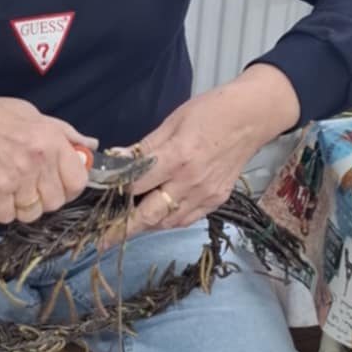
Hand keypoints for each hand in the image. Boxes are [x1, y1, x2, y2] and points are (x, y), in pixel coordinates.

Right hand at [0, 90, 97, 223]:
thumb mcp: (30, 114)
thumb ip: (63, 132)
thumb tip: (90, 146)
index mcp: (51, 139)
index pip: (78, 180)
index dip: (68, 188)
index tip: (56, 186)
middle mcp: (38, 159)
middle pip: (55, 202)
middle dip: (40, 198)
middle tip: (21, 184)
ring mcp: (17, 178)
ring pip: (31, 213)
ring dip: (16, 205)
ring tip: (2, 185)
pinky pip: (5, 217)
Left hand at [100, 66, 299, 245]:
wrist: (252, 118)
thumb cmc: (211, 111)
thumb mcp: (173, 121)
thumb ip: (145, 146)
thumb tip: (118, 160)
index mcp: (177, 157)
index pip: (136, 184)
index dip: (115, 192)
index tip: (98, 199)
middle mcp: (191, 182)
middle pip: (149, 215)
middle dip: (123, 230)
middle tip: (102, 240)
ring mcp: (206, 194)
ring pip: (167, 222)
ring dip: (145, 226)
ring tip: (127, 227)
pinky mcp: (217, 200)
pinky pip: (186, 219)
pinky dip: (168, 221)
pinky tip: (157, 216)